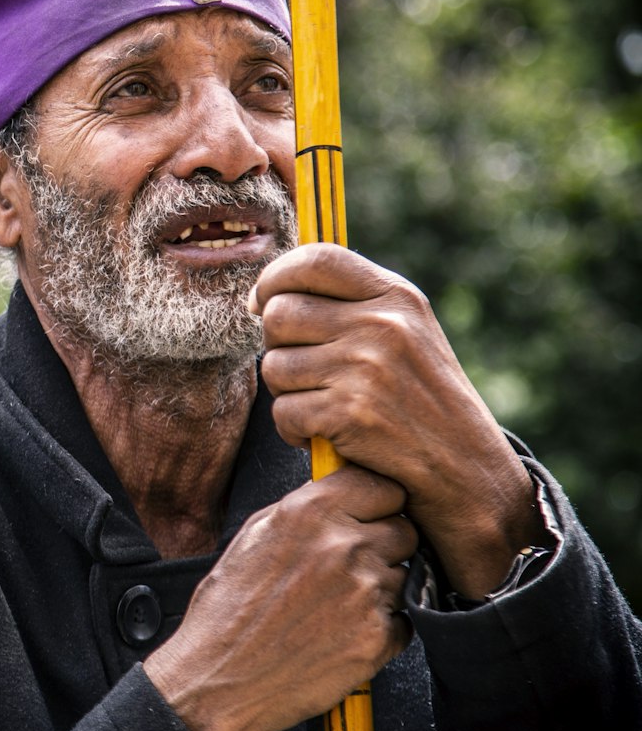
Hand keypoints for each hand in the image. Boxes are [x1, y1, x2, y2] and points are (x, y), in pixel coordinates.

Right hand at [144, 465, 414, 730]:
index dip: (381, 500)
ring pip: (405, 575)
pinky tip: (344, 629)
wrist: (219, 678)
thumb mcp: (255, 534)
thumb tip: (337, 492)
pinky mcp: (377, 638)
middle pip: (405, 529)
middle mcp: (343, 546)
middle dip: (386, 542)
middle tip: (356, 560)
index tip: (376, 510)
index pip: (384, 485)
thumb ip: (304, 506)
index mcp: (310, 512)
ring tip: (340, 602)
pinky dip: (381, 625)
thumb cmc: (229, 609)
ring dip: (382, 586)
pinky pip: (403, 620)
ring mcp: (365, 593)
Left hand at [248, 243, 544, 597]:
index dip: (276, 277)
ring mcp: (366, 367)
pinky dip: (294, 432)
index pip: (317, 258)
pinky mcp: (351, 413)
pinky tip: (325, 436)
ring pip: (274, 366)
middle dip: (276, 346)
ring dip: (286, 394)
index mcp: (396, 296)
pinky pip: (283, 412)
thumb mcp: (407, 335)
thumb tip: (267, 297)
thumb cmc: (423, 403)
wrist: (467, 472)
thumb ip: (352, 306)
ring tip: (321, 406)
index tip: (262, 302)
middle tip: (300, 372)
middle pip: (280, 313)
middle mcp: (382, 324)